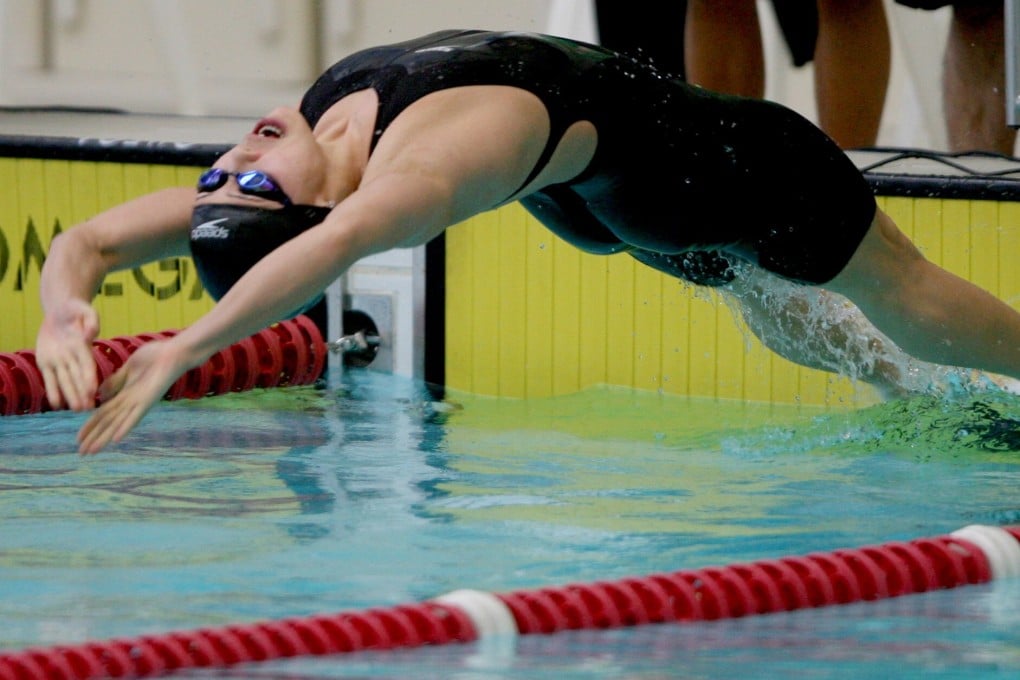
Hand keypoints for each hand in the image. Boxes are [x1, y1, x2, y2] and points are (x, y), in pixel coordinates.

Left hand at [35, 299, 99, 410]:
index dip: (89, 378)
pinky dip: (53, 391)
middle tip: (85, 408)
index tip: (93, 391)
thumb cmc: (77, 309)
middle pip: (77, 378)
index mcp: (83, 347)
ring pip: (65, 381)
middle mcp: (73, 358)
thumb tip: (92, 334)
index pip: (87, 365)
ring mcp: (60, 361)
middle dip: (81, 393)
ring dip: (70, 395)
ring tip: (75, 410)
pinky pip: (49, 379)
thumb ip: (91, 321)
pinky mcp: (46, 363)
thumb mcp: (85, 310)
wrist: (60, 311)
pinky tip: (56, 404)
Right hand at [76, 338, 184, 454]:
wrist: (174, 352)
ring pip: (118, 423)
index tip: (78, 438)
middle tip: (81, 454)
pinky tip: (116, 440)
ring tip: (91, 452)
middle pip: (108, 423)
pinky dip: (126, 427)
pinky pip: (136, 416)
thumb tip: (99, 393)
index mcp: (125, 395)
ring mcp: (140, 402)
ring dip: (104, 438)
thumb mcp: (129, 369)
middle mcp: (132, 403)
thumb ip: (115, 381)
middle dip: (94, 438)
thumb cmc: (155, 357)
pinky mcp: (149, 400)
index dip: (90, 426)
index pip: (103, 414)